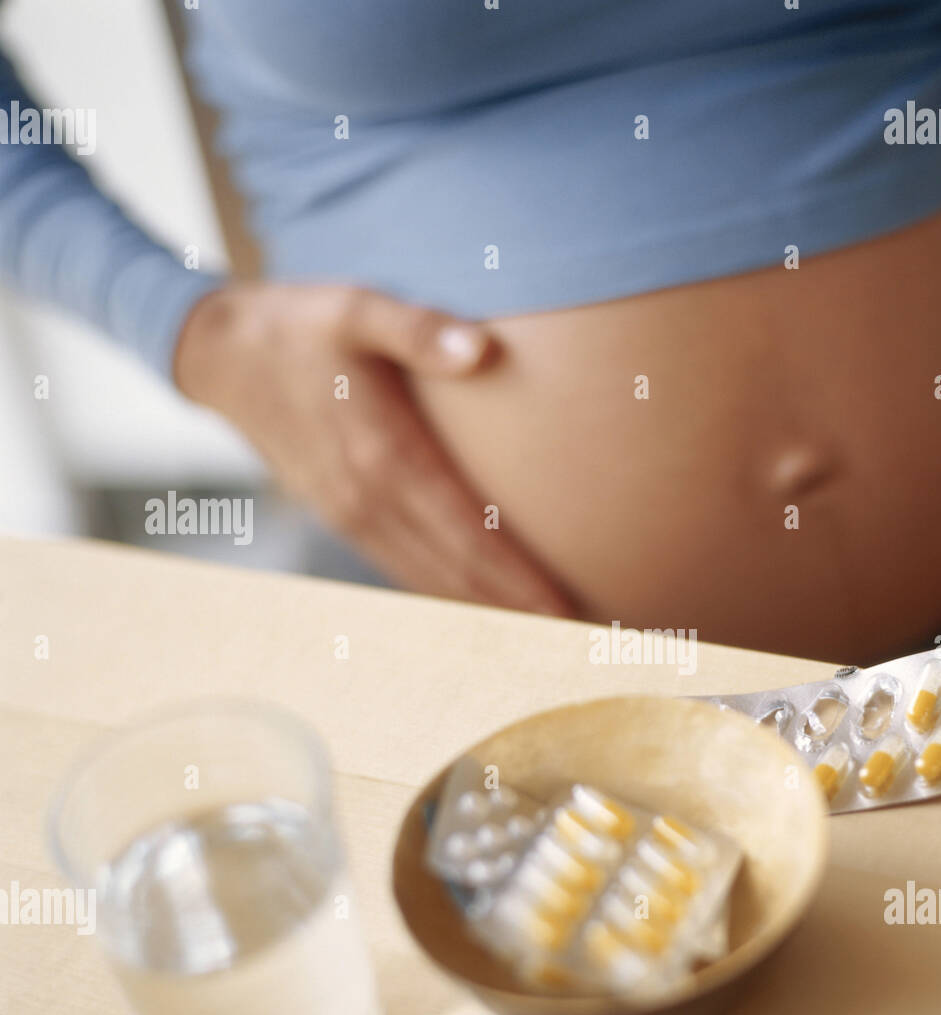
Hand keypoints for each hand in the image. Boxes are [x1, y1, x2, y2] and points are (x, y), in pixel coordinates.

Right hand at [173, 282, 576, 615]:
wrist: (219, 353)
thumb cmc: (299, 325)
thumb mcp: (355, 307)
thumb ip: (419, 329)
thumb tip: (482, 349)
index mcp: (384, 458)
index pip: (468, 537)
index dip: (517, 579)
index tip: (564, 609)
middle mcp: (368, 502)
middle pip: (455, 574)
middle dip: (513, 609)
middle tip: (572, 632)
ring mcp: (351, 516)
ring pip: (428, 580)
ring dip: (482, 609)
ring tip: (537, 627)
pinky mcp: (341, 516)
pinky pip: (403, 567)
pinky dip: (445, 590)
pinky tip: (478, 600)